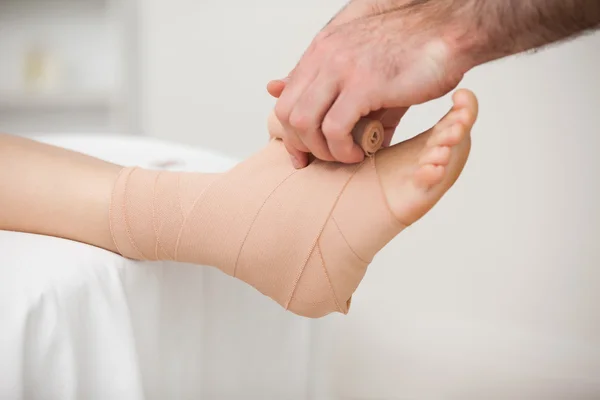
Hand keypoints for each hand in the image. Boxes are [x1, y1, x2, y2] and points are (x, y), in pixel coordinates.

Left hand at [270, 0, 469, 167]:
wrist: (450, 30)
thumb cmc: (414, 51)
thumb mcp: (367, 70)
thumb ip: (343, 97)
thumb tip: (333, 135)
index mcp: (322, 50)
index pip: (286, 98)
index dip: (290, 132)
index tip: (302, 154)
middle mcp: (325, 56)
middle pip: (287, 113)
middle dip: (301, 145)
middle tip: (323, 160)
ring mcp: (342, 69)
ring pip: (304, 122)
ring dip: (322, 150)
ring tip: (347, 156)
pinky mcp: (364, 85)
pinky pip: (334, 129)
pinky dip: (342, 149)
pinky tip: (360, 152)